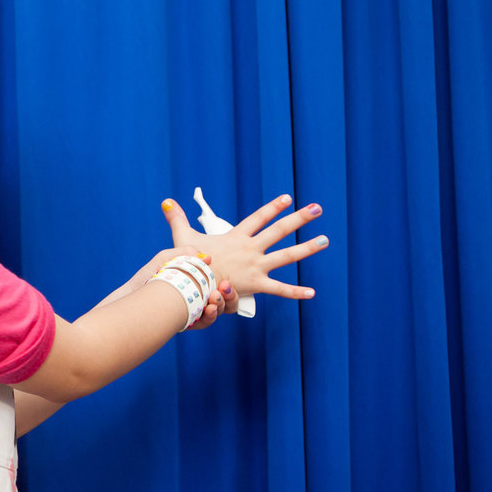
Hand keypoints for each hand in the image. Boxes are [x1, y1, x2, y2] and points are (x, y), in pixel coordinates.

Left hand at [122, 248, 241, 328]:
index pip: (219, 286)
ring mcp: (193, 311)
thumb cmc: (147, 277)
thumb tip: (206, 256)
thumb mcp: (165, 259)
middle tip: (224, 288)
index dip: (227, 287)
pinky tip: (209, 309)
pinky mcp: (186, 322)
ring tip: (214, 297)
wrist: (130, 295)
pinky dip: (210, 316)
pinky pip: (204, 322)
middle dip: (229, 296)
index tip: (225, 281)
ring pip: (216, 311)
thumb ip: (184, 253)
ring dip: (220, 305)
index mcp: (197, 284)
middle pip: (223, 300)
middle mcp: (198, 298)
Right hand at [160, 194, 327, 298]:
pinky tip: (312, 292)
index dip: (272, 207)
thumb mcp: (183, 238)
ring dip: (307, 248)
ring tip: (325, 240)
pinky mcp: (257, 284)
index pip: (258, 218)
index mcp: (237, 237)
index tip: (287, 198)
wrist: (193, 283)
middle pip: (279, 231)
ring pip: (287, 255)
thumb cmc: (188, 262)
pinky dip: (295, 292)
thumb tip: (166, 202)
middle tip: (317, 209)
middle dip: (299, 219)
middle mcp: (251, 249)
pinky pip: (279, 289)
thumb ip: (177, 219)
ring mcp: (256, 266)